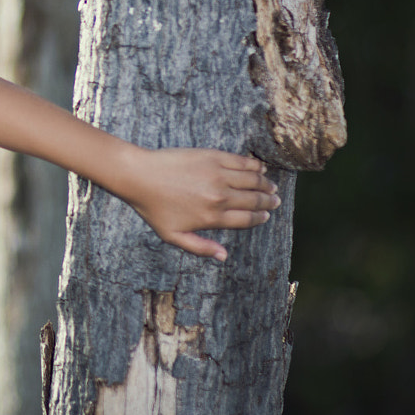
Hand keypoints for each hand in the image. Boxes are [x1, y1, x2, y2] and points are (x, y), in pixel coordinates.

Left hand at [113, 147, 278, 261]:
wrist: (140, 176)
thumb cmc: (153, 208)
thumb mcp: (173, 236)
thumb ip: (200, 247)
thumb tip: (224, 256)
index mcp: (212, 217)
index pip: (246, 219)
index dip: (260, 217)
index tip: (266, 215)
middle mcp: (219, 197)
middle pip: (254, 200)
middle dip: (268, 201)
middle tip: (275, 200)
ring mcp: (217, 175)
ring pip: (252, 180)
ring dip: (265, 183)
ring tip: (271, 185)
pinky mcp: (213, 157)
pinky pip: (242, 161)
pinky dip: (254, 165)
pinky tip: (260, 168)